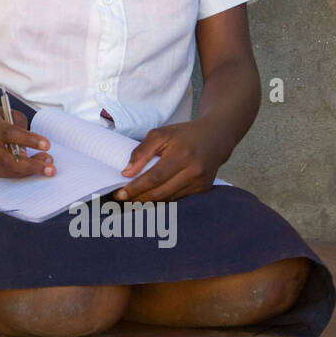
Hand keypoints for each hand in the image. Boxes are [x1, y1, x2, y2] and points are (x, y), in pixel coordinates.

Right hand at [0, 107, 54, 178]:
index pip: (8, 133)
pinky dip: (22, 173)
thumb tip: (37, 145)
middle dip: (31, 165)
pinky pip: (7, 174)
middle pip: (7, 159)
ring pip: (8, 170)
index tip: (47, 145)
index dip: (28, 140)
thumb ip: (22, 126)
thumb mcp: (7, 113)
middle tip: (50, 168)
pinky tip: (34, 168)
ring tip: (47, 166)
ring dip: (30, 170)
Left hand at [114, 117, 229, 202]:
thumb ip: (142, 151)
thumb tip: (127, 172)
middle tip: (121, 200)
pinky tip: (148, 199)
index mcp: (183, 155)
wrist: (216, 137)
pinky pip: (177, 199)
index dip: (136, 188)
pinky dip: (162, 200)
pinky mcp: (203, 189)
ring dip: (148, 202)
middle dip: (138, 198)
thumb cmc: (184, 135)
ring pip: (168, 199)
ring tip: (131, 200)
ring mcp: (200, 183)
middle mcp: (194, 172)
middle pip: (161, 192)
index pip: (154, 177)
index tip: (120, 194)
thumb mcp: (160, 134)